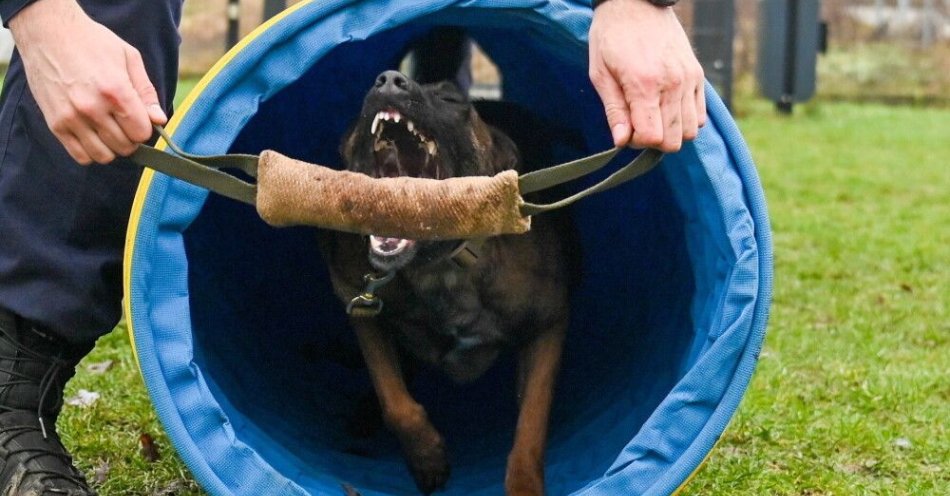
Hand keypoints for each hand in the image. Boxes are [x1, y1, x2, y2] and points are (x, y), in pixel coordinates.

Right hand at [9, 0, 166, 164]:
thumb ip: (147, 92)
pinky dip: (91, 152)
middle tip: (123, 123)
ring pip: (104, 156)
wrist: (47, 32)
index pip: (141, 133)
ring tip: (108, 130)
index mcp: (116, 91)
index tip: (139, 119)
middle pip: (125, 146)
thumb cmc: (92, 42)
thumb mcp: (129, 57)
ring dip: (111, 147)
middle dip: (130, 138)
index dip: (144, 128)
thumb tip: (159, 121)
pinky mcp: (55, 124)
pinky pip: (80, 156)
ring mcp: (72, 118)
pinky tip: (93, 136)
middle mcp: (93, 108)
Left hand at [589, 0, 705, 151]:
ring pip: (690, 131)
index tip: (625, 130)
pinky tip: (667, 108)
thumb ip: (614, 110)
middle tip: (638, 124)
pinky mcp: (697, 75)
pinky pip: (701, 115)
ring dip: (671, 132)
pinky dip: (686, 120)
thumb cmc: (611, 37)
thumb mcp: (601, 74)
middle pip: (673, 140)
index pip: (652, 138)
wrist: (636, 4)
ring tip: (653, 117)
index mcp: (645, 85)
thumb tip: (621, 141)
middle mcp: (672, 84)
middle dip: (653, 141)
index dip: (636, 142)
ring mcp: (689, 79)